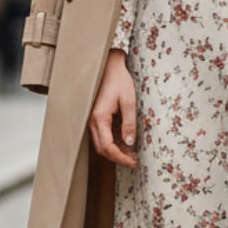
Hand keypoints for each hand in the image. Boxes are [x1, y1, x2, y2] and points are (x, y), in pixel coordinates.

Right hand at [88, 48, 137, 168]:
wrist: (108, 65)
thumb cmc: (118, 79)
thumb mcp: (129, 101)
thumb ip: (129, 123)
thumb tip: (130, 143)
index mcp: (99, 118)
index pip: (107, 147)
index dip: (120, 158)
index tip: (133, 163)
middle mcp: (92, 120)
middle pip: (102, 149)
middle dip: (118, 157)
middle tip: (135, 161)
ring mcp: (92, 119)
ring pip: (101, 143)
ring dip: (116, 151)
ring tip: (133, 153)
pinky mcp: (96, 117)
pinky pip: (102, 135)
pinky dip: (113, 142)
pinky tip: (126, 142)